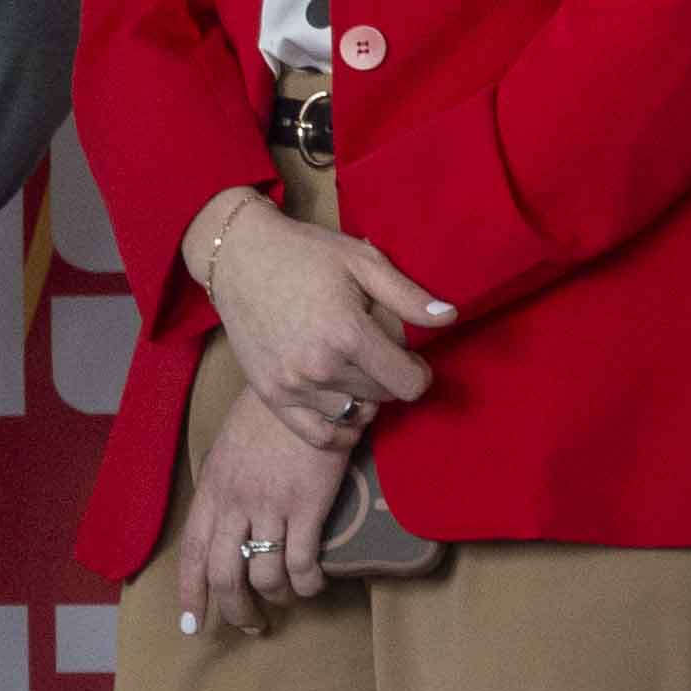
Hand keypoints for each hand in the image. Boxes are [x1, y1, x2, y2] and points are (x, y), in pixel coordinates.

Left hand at [176, 387, 361, 638]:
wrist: (306, 386)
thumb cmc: (268, 416)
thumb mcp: (228, 449)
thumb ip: (222, 486)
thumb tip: (221, 518)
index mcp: (211, 490)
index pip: (191, 552)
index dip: (190, 593)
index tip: (192, 625)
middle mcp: (234, 502)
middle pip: (224, 575)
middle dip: (235, 610)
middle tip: (250, 626)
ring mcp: (269, 505)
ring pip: (263, 575)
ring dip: (277, 598)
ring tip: (289, 600)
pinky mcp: (307, 504)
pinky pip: (302, 562)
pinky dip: (307, 583)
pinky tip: (314, 585)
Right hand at [187, 185, 453, 432]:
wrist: (239, 257)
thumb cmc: (305, 253)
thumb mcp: (362, 261)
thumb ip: (409, 296)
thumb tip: (451, 318)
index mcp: (348, 334)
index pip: (409, 383)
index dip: (420, 372)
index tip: (411, 358)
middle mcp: (321, 367)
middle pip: (383, 397)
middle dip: (389, 377)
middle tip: (374, 351)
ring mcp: (293, 386)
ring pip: (355, 415)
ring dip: (364, 398)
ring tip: (355, 371)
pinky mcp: (271, 395)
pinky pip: (320, 436)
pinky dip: (340, 430)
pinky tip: (345, 409)